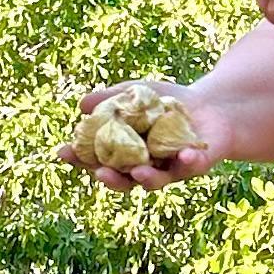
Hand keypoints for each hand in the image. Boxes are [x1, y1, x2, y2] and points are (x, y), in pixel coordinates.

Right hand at [63, 83, 227, 189]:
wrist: (211, 104)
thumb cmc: (167, 102)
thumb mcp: (137, 93)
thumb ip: (110, 99)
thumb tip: (82, 105)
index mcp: (127, 153)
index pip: (98, 159)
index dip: (80, 159)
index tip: (63, 152)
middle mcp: (146, 167)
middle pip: (124, 179)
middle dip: (111, 179)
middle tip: (100, 173)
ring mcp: (171, 169)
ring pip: (156, 180)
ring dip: (147, 178)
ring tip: (140, 172)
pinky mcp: (196, 166)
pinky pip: (190, 167)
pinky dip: (187, 161)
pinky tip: (184, 153)